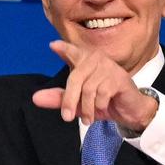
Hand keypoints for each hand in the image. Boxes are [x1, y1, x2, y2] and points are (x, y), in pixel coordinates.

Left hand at [32, 40, 157, 129]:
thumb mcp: (77, 103)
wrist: (129, 111)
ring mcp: (109, 67)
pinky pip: (102, 94)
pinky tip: (101, 109)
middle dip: (69, 100)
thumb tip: (35, 98)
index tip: (53, 46)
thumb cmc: (102, 102)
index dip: (64, 49)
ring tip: (87, 118)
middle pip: (75, 78)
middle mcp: (96, 60)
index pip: (72, 52)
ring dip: (86, 108)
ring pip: (88, 89)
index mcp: (84, 62)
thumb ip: (58, 99)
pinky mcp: (119, 78)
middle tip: (66, 117)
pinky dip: (99, 106)